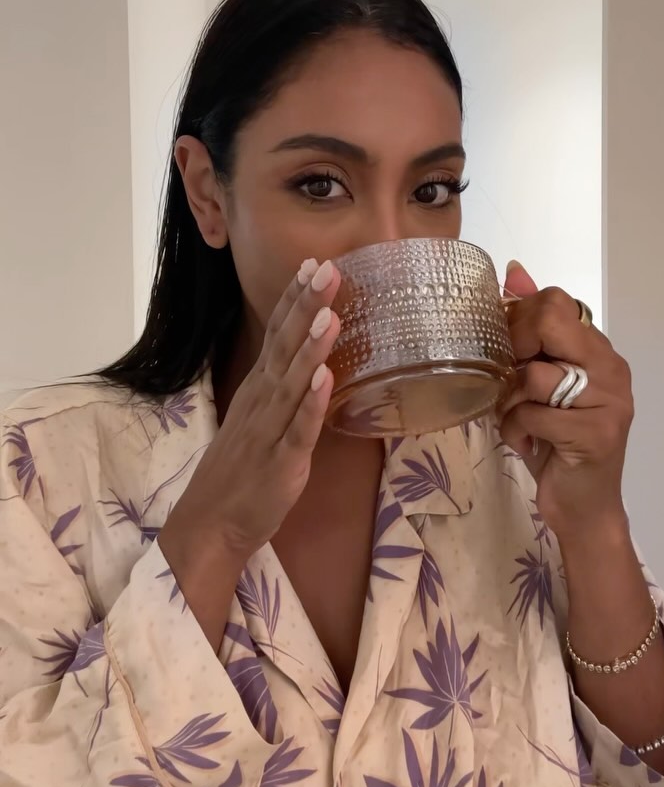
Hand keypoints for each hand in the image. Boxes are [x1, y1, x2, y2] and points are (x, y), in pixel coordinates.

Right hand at [162, 257, 340, 561]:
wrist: (212, 525)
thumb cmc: (242, 472)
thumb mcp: (262, 418)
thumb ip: (283, 387)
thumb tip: (310, 357)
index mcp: (260, 388)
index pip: (278, 334)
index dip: (296, 299)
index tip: (313, 262)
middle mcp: (263, 401)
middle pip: (285, 345)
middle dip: (306, 305)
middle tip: (326, 267)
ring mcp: (270, 430)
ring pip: (293, 382)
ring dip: (310, 347)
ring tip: (329, 313)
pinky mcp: (281, 462)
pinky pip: (299, 430)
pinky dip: (312, 404)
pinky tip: (326, 379)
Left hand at [496, 260, 633, 546]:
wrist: (583, 507)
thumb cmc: (556, 443)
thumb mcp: (538, 381)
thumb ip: (531, 327)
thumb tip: (514, 271)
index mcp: (599, 350)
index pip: (554, 301)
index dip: (518, 321)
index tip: (509, 352)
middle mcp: (612, 368)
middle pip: (548, 322)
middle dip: (513, 349)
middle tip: (511, 382)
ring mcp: (610, 400)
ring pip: (534, 375)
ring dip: (510, 402)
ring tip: (519, 421)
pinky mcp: (597, 433)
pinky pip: (532, 413)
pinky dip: (515, 430)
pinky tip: (527, 443)